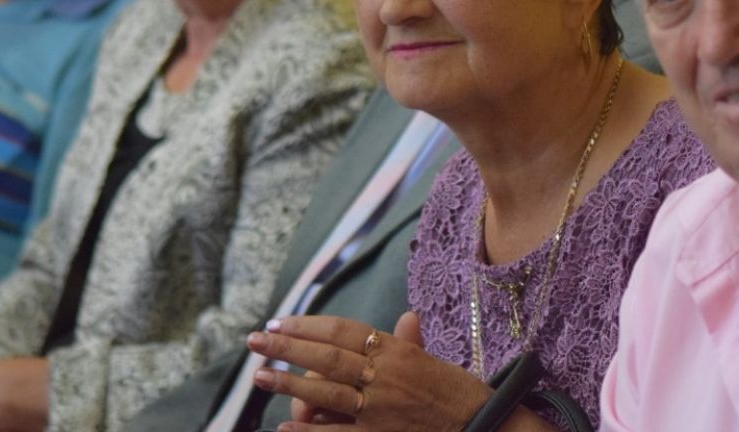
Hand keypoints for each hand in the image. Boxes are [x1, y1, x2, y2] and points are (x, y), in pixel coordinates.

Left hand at [246, 311, 489, 431]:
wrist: (482, 425)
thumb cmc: (456, 393)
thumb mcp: (431, 362)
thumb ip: (409, 342)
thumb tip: (405, 318)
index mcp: (396, 349)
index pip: (343, 330)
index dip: (309, 325)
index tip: (280, 322)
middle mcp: (386, 374)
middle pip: (327, 355)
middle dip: (287, 346)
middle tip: (255, 340)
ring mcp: (380, 408)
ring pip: (325, 391)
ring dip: (288, 383)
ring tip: (260, 376)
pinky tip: (283, 428)